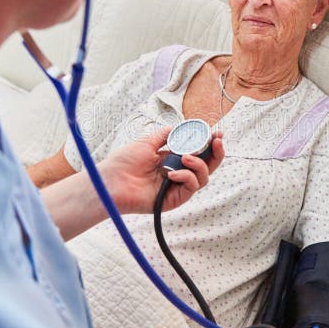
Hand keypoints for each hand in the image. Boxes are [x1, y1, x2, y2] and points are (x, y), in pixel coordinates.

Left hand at [98, 127, 224, 213]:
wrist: (111, 180)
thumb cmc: (125, 162)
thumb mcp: (148, 141)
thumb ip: (166, 134)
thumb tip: (181, 128)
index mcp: (173, 159)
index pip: (198, 152)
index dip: (210, 144)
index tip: (217, 133)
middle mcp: (178, 173)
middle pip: (207, 166)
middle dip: (216, 153)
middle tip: (217, 141)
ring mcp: (177, 187)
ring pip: (203, 177)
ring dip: (199, 164)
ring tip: (185, 156)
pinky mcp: (174, 199)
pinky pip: (191, 188)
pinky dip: (187, 177)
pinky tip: (173, 173)